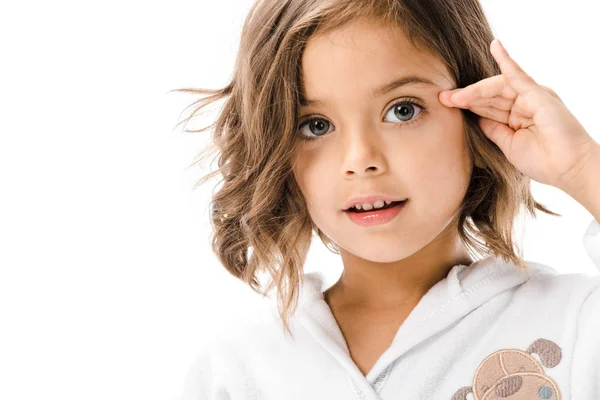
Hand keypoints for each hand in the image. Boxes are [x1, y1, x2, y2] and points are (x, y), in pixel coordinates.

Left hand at [439, 39, 598, 192]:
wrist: (566, 169)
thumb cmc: (542, 161)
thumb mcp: (508, 144)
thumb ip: (493, 129)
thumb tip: (476, 118)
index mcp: (517, 117)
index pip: (488, 106)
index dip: (468, 104)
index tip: (446, 104)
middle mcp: (525, 104)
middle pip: (490, 95)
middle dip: (466, 97)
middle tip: (444, 97)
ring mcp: (532, 97)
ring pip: (497, 87)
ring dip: (475, 90)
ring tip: (454, 96)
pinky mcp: (538, 94)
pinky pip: (519, 74)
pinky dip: (506, 60)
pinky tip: (495, 46)